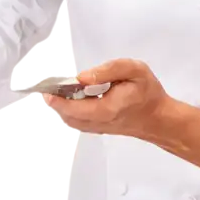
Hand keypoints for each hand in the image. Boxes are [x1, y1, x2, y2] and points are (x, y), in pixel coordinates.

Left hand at [41, 58, 171, 138]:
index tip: (45, 94)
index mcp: (108, 108)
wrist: (159, 118)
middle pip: (68, 119)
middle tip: (40, 92)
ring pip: (70, 124)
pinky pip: (77, 125)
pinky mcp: (98, 128)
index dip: (59, 102)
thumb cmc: (148, 91)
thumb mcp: (135, 71)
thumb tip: (83, 77)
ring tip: (47, 96)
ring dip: (57, 112)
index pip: (77, 109)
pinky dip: (65, 116)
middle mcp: (100, 122)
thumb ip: (109, 70)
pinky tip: (60, 104)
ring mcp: (98, 128)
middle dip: (53, 107)